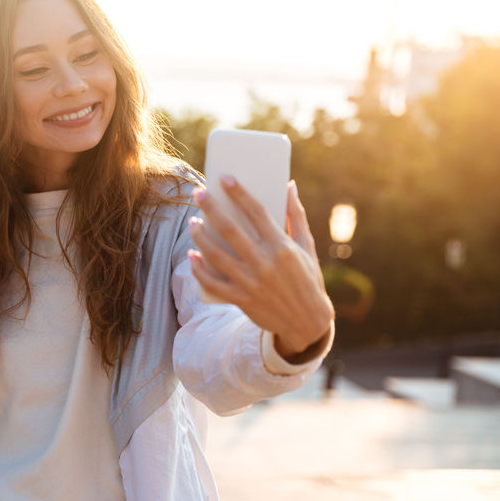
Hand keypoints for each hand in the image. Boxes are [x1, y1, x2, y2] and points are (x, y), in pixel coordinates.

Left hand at [188, 177, 333, 358]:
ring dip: (199, 236)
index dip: (239, 193)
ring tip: (192, 222)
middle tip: (198, 193)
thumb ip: (296, 215)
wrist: (307, 323)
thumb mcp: (306, 246)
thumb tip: (289, 184)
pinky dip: (199, 269)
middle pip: (230, 230)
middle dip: (210, 208)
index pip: (257, 212)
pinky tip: (192, 255)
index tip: (225, 178)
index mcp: (282, 247)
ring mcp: (251, 283)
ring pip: (215, 254)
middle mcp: (265, 263)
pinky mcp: (241, 300)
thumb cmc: (308, 279)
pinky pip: (212, 283)